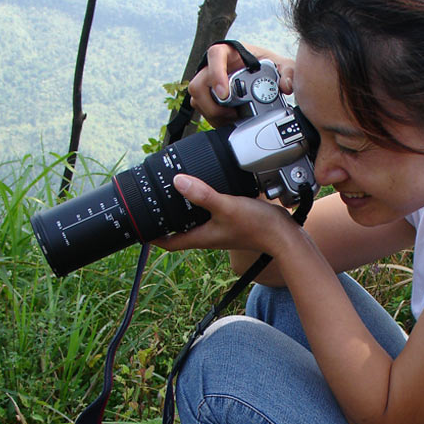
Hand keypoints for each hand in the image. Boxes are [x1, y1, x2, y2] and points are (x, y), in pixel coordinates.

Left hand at [152, 173, 295, 254]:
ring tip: (173, 191)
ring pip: (193, 221)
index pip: (168, 242)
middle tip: (152, 202)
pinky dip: (201, 203)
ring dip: (182, 209)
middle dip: (164, 219)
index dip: (152, 236)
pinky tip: (204, 188)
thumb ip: (202, 194)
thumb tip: (178, 181)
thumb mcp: (226, 206)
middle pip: (178, 230)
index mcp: (201, 237)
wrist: (283, 233)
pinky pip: (208, 213)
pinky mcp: (230, 220)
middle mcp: (207, 235)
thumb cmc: (257, 225)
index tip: (140, 226)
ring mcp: (219, 229)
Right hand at [187, 43, 295, 125]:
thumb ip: (288, 72)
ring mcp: (208, 81)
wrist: (261, 74)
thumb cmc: (267, 65)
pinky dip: (213, 118)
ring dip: (213, 114)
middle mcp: (215, 66)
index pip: (215, 55)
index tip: (225, 94)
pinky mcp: (208, 96)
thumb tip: (287, 86)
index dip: (216, 75)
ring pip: (197, 99)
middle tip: (231, 114)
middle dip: (212, 105)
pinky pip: (201, 108)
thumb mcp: (281, 66)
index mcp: (230, 52)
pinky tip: (228, 121)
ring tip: (232, 119)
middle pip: (198, 84)